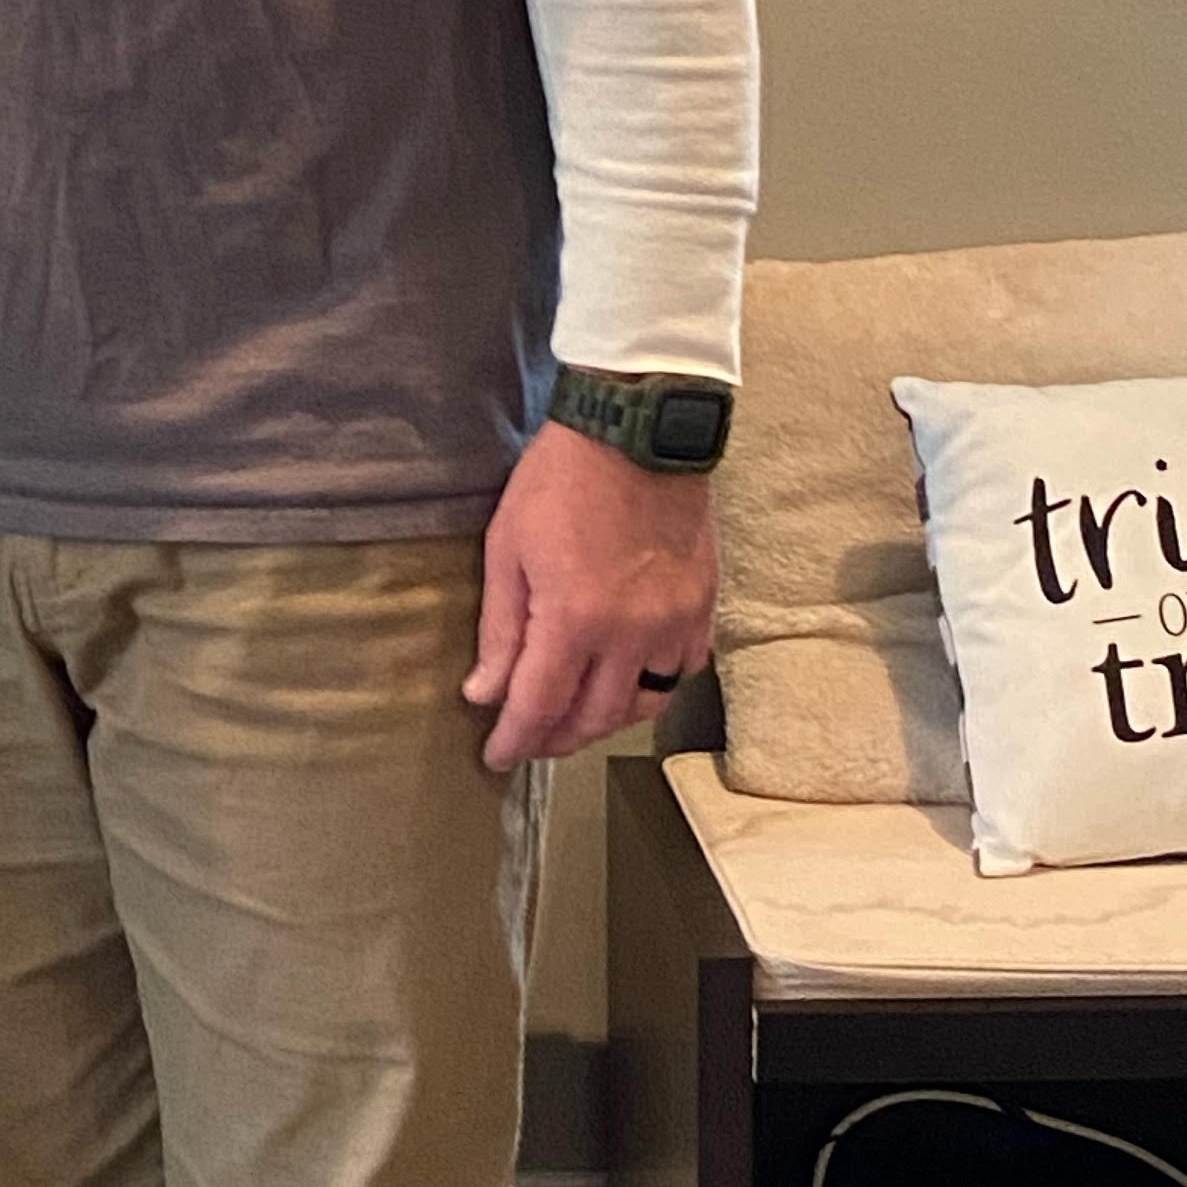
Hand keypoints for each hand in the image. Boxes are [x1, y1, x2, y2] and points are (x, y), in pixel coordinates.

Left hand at [464, 417, 716, 772]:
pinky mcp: (703, 604)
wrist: (636, 428)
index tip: (496, 758)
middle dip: (558, 738)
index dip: (515, 740)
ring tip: (576, 718)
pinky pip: (683, 669)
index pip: (540, 706)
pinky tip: (629, 681)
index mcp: (575, 619)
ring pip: (644, 702)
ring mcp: (675, 621)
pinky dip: (653, 686)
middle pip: (595, 717)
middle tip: (532, 740)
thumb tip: (484, 693)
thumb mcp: (507, 547)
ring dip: (606, 720)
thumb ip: (500, 629)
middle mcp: (632, 633)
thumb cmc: (559, 480)